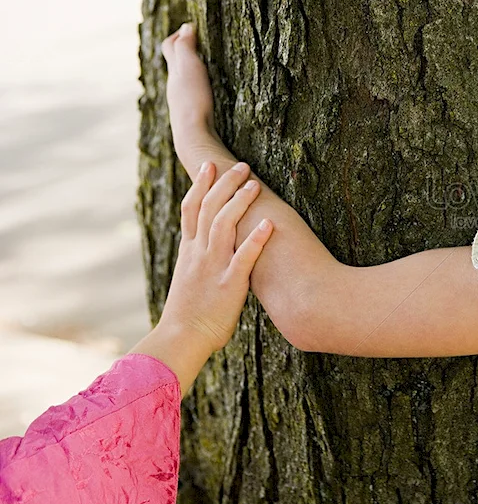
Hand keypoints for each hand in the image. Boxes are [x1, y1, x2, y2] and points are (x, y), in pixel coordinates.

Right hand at [160, 160, 273, 351]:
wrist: (181, 338)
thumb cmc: (189, 314)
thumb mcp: (190, 279)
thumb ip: (200, 261)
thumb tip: (211, 249)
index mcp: (189, 251)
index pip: (191, 209)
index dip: (200, 185)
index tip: (209, 165)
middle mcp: (198, 254)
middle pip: (208, 209)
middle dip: (224, 184)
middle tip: (241, 165)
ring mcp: (212, 267)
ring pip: (223, 225)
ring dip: (239, 202)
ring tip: (255, 184)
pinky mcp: (228, 284)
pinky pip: (243, 257)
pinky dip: (256, 239)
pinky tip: (270, 224)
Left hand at [161, 22, 215, 140]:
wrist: (193, 135)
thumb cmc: (193, 100)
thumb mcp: (190, 67)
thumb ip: (186, 46)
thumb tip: (186, 27)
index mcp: (174, 72)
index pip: (170, 46)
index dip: (178, 35)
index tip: (190, 27)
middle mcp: (174, 86)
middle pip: (173, 63)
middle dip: (181, 51)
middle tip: (194, 43)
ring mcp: (181, 102)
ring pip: (180, 81)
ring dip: (189, 71)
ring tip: (202, 67)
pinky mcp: (191, 116)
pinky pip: (190, 95)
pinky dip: (194, 87)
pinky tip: (205, 94)